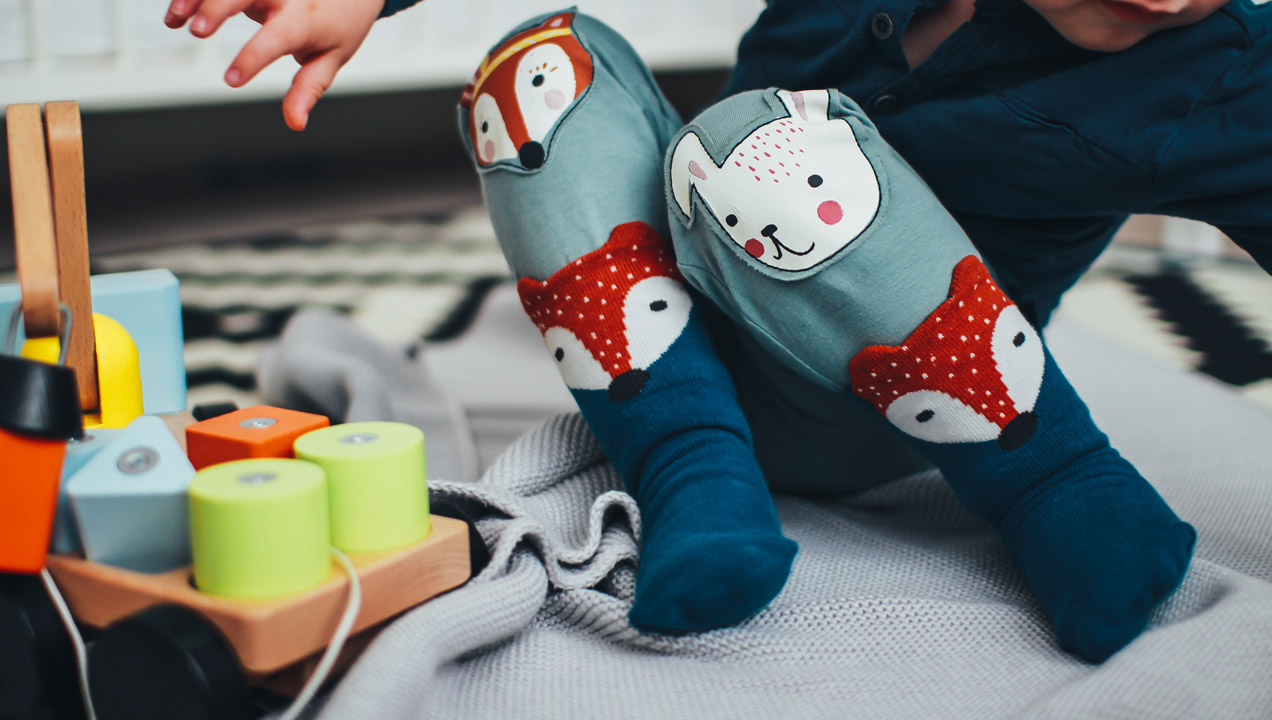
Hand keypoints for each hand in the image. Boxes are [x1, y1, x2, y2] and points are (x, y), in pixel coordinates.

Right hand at [165, 0, 385, 130]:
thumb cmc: (340, 23)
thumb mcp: (332, 58)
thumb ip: (308, 89)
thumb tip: (295, 122)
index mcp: (304, 20)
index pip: (278, 38)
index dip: (254, 57)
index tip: (232, 80)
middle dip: (217, 8)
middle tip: (196, 31)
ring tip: (174, 20)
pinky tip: (176, 10)